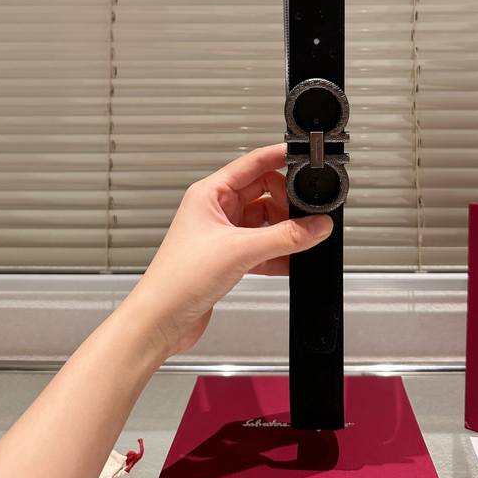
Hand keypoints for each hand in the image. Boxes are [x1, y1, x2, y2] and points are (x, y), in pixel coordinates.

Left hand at [122, 142, 332, 361]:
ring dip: (283, 230)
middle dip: (286, 202)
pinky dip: (277, 253)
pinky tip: (290, 261)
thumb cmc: (178, 279)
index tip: (304, 157)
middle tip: (307, 214)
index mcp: (210, 193)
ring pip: (264, 221)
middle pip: (263, 192)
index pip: (252, 163)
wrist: (160, 320)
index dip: (279, 157)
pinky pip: (261, 246)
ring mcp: (222, 233)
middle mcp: (215, 209)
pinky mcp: (227, 257)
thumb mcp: (240, 250)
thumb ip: (285, 237)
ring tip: (302, 240)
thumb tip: (317, 226)